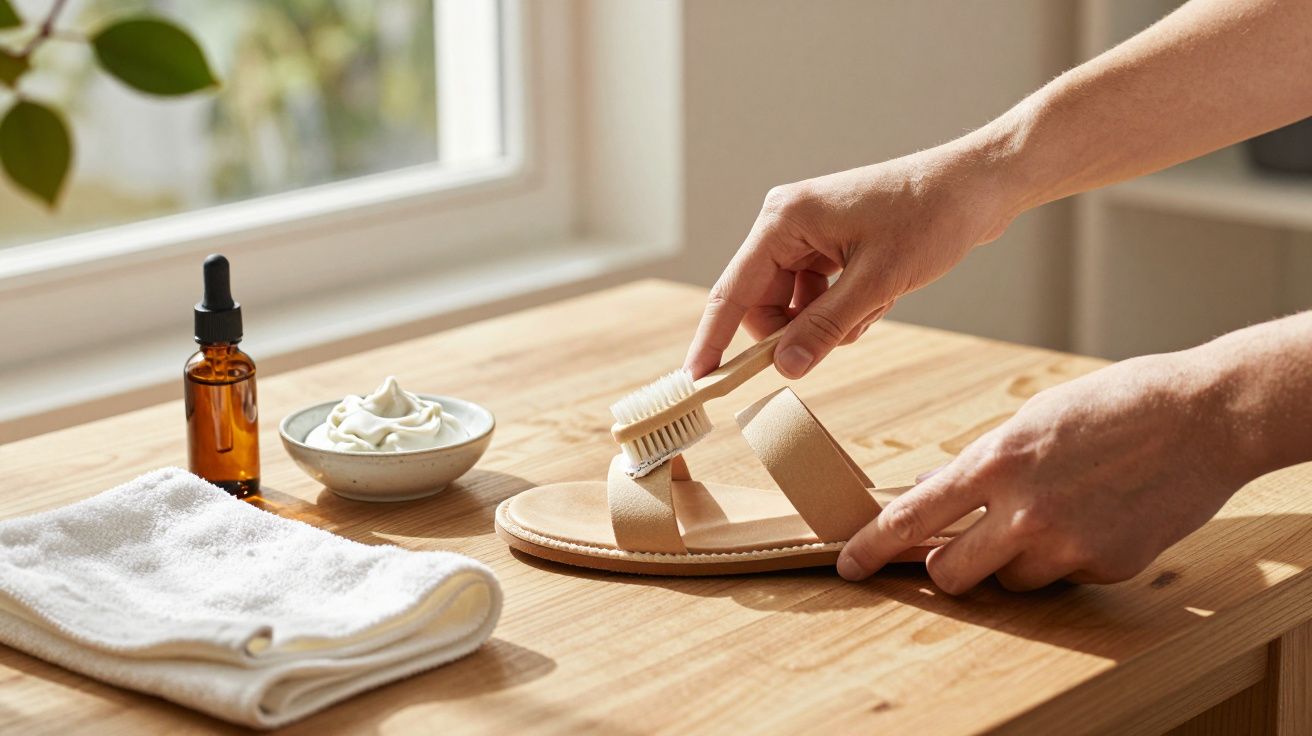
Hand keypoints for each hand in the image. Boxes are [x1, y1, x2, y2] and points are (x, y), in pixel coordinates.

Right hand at [684, 138, 1017, 379]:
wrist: (979, 187)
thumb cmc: (930, 217)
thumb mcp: (877, 283)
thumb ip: (825, 328)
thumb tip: (784, 368)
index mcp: (783, 220)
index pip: (732, 290)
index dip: (713, 340)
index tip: (697, 380)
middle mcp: (786, 224)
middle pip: (763, 304)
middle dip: (795, 332)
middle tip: (836, 339)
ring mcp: (809, 235)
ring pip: (793, 307)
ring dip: (828, 323)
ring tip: (874, 305)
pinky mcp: (831, 246)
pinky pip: (818, 298)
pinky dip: (844, 311)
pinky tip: (879, 298)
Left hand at [836, 350, 1253, 592]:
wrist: (1205, 418)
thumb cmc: (1115, 406)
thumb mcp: (1033, 419)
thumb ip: (979, 462)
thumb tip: (930, 491)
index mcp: (996, 463)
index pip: (913, 519)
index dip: (873, 547)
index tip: (849, 563)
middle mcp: (1024, 513)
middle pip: (952, 573)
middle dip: (950, 566)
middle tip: (963, 548)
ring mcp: (1068, 546)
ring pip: (1011, 580)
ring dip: (1015, 560)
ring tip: (1056, 512)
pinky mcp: (1107, 567)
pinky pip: (1064, 578)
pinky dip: (1067, 558)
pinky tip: (1097, 516)